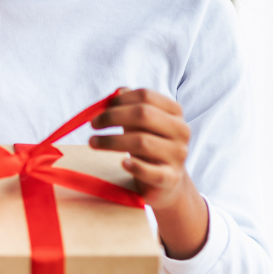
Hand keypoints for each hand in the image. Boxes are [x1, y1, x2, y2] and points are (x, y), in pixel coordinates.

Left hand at [89, 87, 208, 258]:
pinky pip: (151, 171)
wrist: (166, 181)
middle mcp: (181, 131)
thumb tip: (117, 92)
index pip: (146, 96)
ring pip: (142, 141)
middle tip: (93, 124)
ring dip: (111, 141)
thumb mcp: (141, 123)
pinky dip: (135, 166)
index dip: (119, 100)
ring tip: (93, 142)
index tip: (100, 109)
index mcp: (174, 112)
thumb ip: (130, 105)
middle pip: (143, 114)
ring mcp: (178, 154)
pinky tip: (122, 163)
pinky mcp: (171, 177)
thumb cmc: (149, 145)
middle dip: (112, 117)